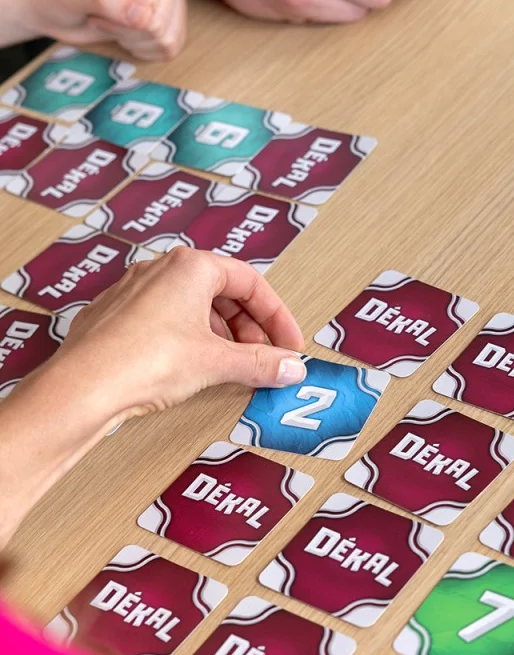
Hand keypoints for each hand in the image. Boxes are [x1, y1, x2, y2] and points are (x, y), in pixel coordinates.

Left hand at [0, 248, 304, 549]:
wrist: (82, 388)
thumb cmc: (141, 360)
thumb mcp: (216, 362)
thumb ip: (261, 363)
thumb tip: (291, 367)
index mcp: (191, 267)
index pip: (252, 282)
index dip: (277, 316)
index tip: (289, 344)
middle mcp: (162, 270)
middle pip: (225, 293)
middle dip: (251, 328)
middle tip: (265, 357)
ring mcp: (137, 292)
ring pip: (197, 307)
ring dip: (224, 336)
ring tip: (234, 366)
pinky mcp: (120, 317)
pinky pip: (171, 321)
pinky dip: (195, 340)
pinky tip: (198, 367)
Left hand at [17, 0, 186, 59]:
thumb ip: (106, 0)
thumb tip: (144, 16)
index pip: (152, 3)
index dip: (124, 20)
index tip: (96, 11)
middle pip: (162, 24)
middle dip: (128, 32)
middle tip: (102, 16)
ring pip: (169, 39)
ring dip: (136, 42)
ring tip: (113, 21)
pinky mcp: (173, 15)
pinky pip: (171, 47)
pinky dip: (145, 49)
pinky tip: (127, 31)